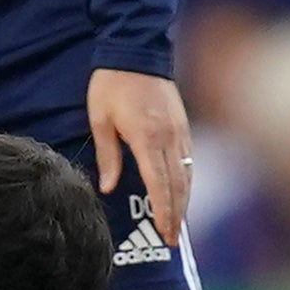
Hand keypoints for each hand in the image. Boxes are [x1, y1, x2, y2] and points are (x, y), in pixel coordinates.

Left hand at [86, 67, 190, 243]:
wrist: (136, 50)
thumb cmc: (112, 84)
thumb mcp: (100, 119)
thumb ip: (108, 155)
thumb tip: (109, 187)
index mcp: (148, 138)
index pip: (160, 184)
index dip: (163, 212)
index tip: (164, 233)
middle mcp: (170, 137)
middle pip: (178, 185)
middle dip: (176, 215)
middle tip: (172, 240)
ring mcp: (180, 130)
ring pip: (187, 174)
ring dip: (184, 201)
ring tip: (178, 223)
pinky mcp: (183, 124)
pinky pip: (188, 159)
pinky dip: (186, 181)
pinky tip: (182, 193)